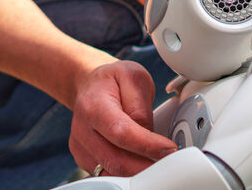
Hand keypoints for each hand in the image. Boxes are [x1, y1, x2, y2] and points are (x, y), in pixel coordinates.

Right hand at [70, 61, 177, 176]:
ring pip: (111, 172)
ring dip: (138, 173)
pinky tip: (141, 165)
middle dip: (147, 167)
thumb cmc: (112, 81)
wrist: (89, 86)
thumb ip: (141, 107)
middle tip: (170, 163)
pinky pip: (106, 174)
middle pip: (116, 160)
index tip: (169, 149)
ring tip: (158, 165)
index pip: (122, 132)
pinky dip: (126, 174)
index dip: (148, 145)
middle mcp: (83, 130)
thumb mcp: (133, 77)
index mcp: (94, 106)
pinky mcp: (84, 159)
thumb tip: (149, 135)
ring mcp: (81, 147)